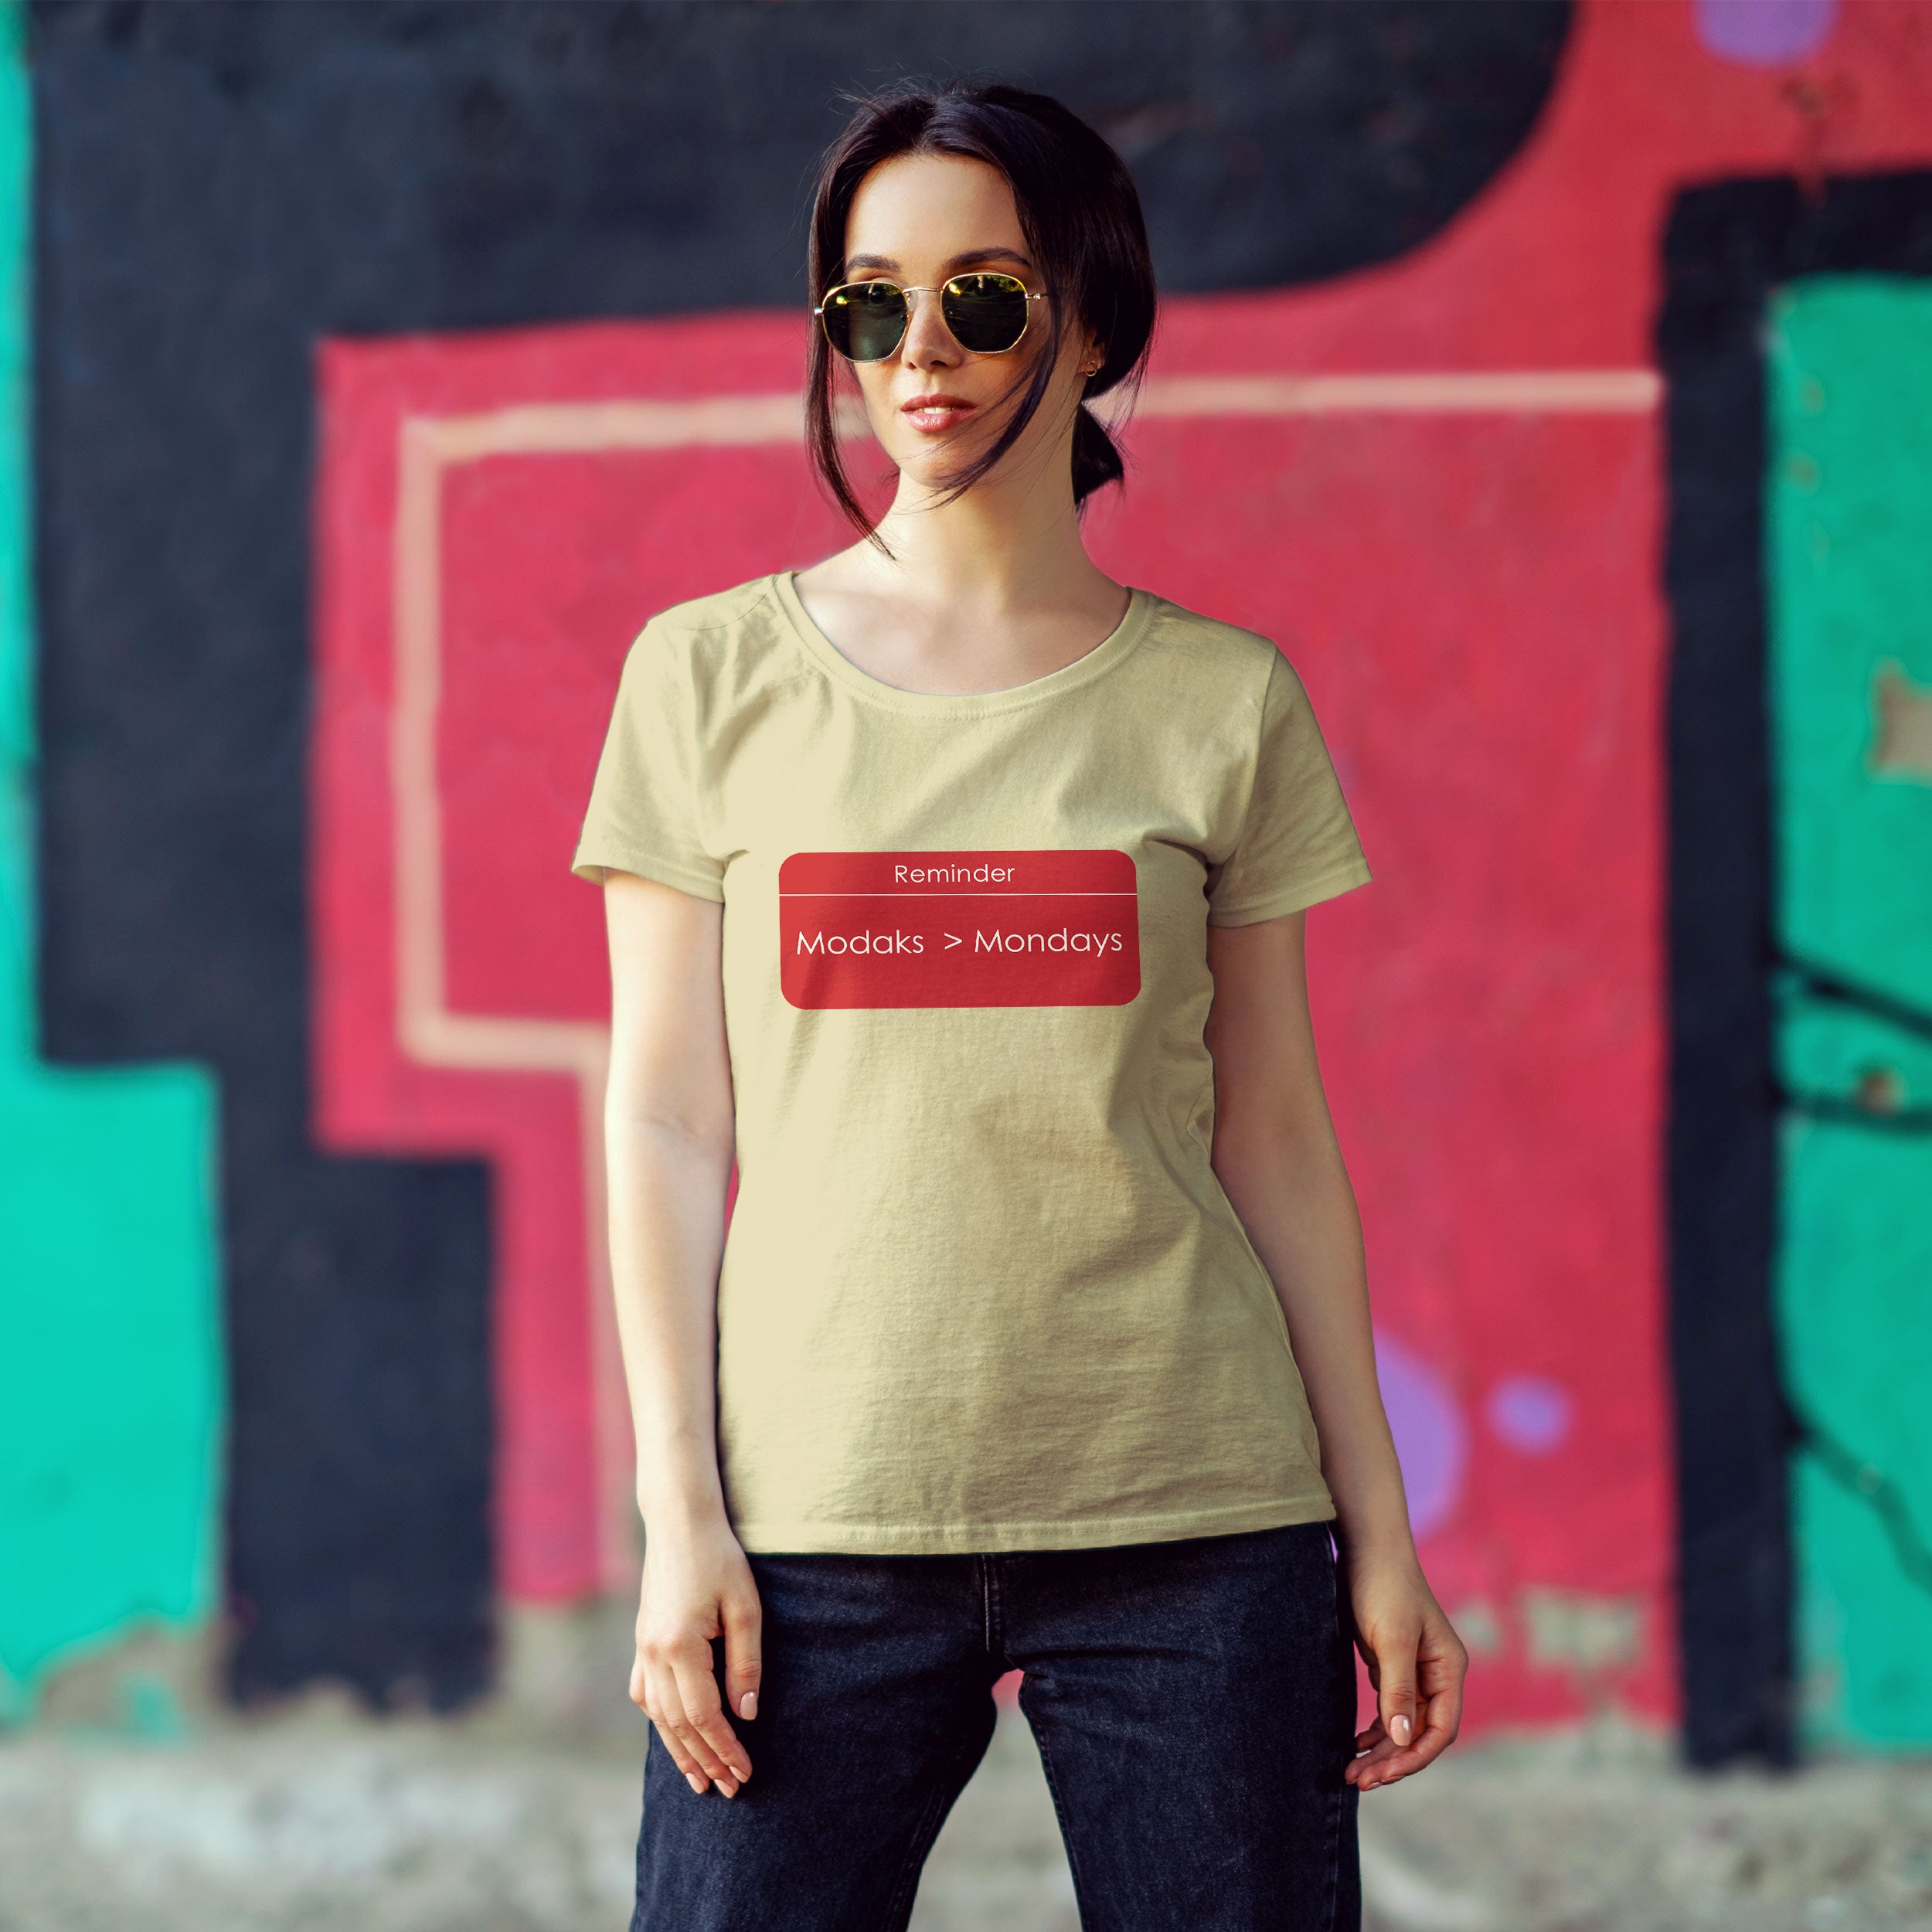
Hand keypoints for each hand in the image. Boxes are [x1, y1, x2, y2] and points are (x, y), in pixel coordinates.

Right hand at [632, 1514, 761, 1797]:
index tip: (746, 1772)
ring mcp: (642, 1648)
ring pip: (657, 1715)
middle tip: (729, 1789)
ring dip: (679, 1750)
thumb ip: (745, 1661)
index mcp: (679, 1646)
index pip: (704, 1715)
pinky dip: (659, 1722)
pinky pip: (645, 1694)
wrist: (680, 1523)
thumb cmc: (719, 1558)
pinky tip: (673, 1736)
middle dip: (705, 1760)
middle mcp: (653, 1653)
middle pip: (678, 1724)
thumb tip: (747, 1713)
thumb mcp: (745, 1606)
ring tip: (700, 1780)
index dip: (726, 1748)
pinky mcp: (641, 1640)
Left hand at [1342, 1546, 1466, 1791]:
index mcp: (1448, 1669)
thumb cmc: (1383, 1586)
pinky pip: (1389, 1708)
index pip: (1440, 1729)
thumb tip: (1401, 1739)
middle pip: (1421, 1732)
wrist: (1365, 1547)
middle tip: (1357, 1780)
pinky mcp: (1392, 1664)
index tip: (1383, 1774)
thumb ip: (1397, 1688)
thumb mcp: (1390, 1638)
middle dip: (1392, 1760)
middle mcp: (1437, 1674)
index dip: (1414, 1757)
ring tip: (1352, 1772)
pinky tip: (1356, 1742)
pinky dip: (1375, 1729)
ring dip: (1381, 1750)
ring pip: (1403, 1724)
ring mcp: (1415, 1670)